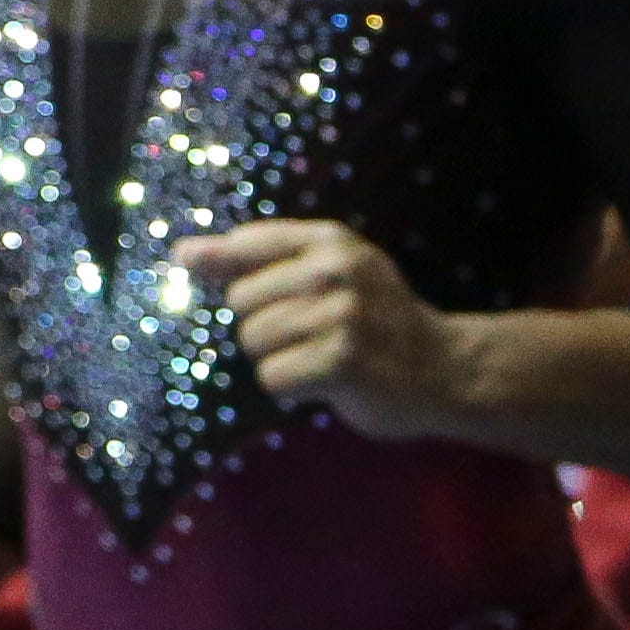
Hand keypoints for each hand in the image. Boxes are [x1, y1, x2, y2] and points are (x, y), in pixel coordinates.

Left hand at [173, 220, 470, 442]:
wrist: (447, 369)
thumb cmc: (373, 319)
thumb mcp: (326, 273)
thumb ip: (251, 260)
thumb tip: (182, 254)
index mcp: (331, 240)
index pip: (245, 244)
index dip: (230, 270)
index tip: (240, 285)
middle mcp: (337, 270)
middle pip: (240, 301)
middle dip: (266, 327)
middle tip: (315, 336)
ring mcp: (342, 315)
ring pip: (252, 341)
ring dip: (279, 361)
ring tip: (324, 358)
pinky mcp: (343, 361)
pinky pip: (273, 378)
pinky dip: (292, 389)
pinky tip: (327, 383)